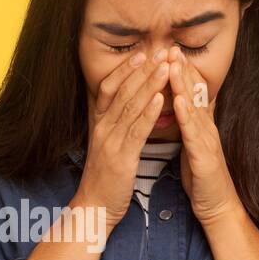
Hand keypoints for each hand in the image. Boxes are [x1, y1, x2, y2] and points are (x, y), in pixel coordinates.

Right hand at [74, 47, 170, 229]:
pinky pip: (136, 130)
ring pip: (130, 106)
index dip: (124, 70)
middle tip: (159, 52)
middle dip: (142, 70)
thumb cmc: (104, 179)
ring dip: (149, 85)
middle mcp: (102, 128)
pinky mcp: (121, 158)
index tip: (141, 54)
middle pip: (121, 91)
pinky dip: (148, 113)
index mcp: (99, 124)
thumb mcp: (106, 147)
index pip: (108, 88)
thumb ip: (114, 127)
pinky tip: (159, 99)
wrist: (93, 208)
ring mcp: (110, 142)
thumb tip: (123, 110)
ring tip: (165, 67)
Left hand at [167, 45, 243, 226]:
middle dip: (183, 69)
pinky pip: (194, 135)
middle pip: (195, 94)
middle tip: (172, 46)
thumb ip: (189, 125)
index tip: (170, 51)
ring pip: (195, 108)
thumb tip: (180, 106)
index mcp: (200, 126)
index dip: (181, 72)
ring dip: (184, 85)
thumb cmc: (201, 177)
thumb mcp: (193, 145)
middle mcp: (206, 128)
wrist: (217, 206)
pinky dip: (187, 117)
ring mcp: (207, 142)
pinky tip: (179, 101)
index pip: (191, 93)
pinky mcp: (205, 158)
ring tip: (173, 65)